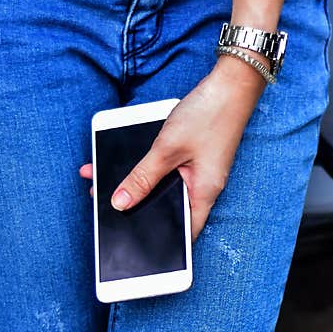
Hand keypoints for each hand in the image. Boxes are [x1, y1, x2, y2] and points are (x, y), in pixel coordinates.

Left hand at [79, 54, 267, 240]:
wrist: (230, 84)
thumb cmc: (208, 115)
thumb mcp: (167, 148)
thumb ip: (142, 177)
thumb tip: (119, 202)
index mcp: (202, 194)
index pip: (183, 234)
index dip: (160, 243)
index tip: (133, 247)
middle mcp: (202, 188)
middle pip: (167, 210)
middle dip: (136, 210)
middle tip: (104, 207)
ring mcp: (198, 174)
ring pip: (163, 190)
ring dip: (136, 186)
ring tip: (101, 181)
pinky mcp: (193, 160)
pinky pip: (166, 173)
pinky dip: (146, 170)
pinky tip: (125, 164)